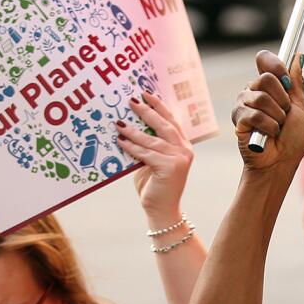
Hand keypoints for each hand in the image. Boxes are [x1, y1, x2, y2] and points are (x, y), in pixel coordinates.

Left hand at [117, 91, 193, 222]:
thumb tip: (128, 125)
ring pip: (153, 140)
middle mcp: (184, 150)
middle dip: (148, 111)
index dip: (160, 106)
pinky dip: (132, 147)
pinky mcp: (170, 168)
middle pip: (164, 125)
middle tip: (132, 100)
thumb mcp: (151, 160)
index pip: (172, 121)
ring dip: (134, 130)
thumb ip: (147, 145)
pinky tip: (120, 141)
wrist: (162, 210)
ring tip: (119, 122)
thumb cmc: (154, 185)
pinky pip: (146, 154)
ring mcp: (179, 159)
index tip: (146, 93)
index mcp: (183, 146)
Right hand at [232, 50, 303, 171]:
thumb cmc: (293, 139)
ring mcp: (243, 103)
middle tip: (284, 115)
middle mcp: (253, 91)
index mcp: (270, 86)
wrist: (282, 162)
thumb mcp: (301, 108)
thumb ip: (296, 83)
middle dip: (282, 100)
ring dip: (277, 116)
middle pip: (266, 78)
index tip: (287, 82)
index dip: (276, 66)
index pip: (265, 60)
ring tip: (277, 127)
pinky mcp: (238, 118)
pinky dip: (268, 127)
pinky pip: (254, 114)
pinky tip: (268, 134)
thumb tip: (298, 56)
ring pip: (262, 97)